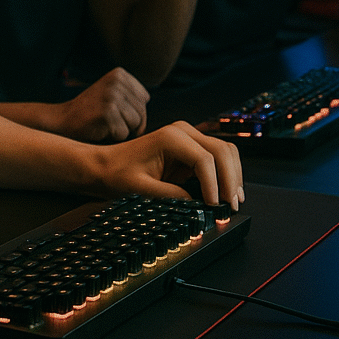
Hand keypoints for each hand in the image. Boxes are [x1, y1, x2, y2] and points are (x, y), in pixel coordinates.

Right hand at [56, 67, 149, 141]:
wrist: (63, 119)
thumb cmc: (91, 111)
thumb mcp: (112, 93)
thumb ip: (132, 96)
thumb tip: (153, 117)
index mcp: (119, 74)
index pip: (144, 99)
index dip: (132, 110)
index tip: (113, 110)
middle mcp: (116, 82)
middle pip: (142, 112)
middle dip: (128, 122)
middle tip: (108, 119)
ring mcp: (111, 96)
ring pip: (135, 124)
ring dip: (121, 129)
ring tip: (104, 122)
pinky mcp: (107, 112)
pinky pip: (123, 134)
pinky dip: (112, 136)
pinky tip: (99, 128)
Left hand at [95, 122, 243, 210]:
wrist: (105, 166)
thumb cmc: (118, 175)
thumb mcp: (142, 189)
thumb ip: (172, 196)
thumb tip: (199, 207)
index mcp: (170, 137)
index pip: (205, 159)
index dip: (214, 184)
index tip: (214, 206)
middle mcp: (183, 131)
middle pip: (222, 151)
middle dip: (230, 180)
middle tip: (231, 206)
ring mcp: (189, 138)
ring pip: (225, 152)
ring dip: (233, 176)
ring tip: (233, 202)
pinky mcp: (191, 148)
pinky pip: (218, 157)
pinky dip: (227, 174)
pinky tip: (226, 193)